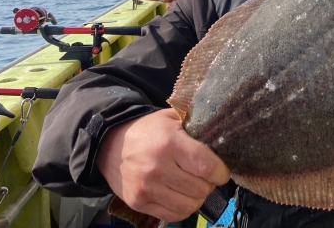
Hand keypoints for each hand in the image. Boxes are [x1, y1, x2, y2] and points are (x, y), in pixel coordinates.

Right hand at [97, 108, 230, 221]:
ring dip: (197, 197)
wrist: (110, 144)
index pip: (206, 166)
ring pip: (190, 205)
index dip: (221, 171)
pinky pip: (173, 215)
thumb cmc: (148, 130)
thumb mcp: (172, 118)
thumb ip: (195, 126)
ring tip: (194, 185)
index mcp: (169, 143)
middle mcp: (157, 168)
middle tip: (206, 176)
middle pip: (201, 188)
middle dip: (210, 183)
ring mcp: (146, 188)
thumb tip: (223, 137)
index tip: (222, 170)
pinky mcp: (139, 203)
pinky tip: (181, 195)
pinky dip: (183, 208)